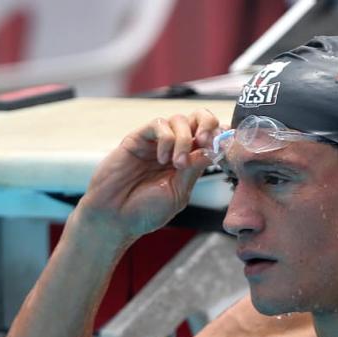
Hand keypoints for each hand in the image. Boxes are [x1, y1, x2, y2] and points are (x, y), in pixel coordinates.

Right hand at [75, 110, 220, 243]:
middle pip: (198, 118)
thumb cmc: (144, 212)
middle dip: (207, 124)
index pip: (210, 138)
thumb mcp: (178, 193)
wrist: (115, 217)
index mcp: (188, 163)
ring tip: (177, 164)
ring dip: (184, 139)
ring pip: (180, 120)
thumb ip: (195, 170)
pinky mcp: (138, 138)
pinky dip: (166, 139)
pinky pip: (159, 124)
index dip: (219, 135)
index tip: (222, 144)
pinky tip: (161, 159)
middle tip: (204, 142)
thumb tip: (215, 149)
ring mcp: (156, 143)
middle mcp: (174, 149)